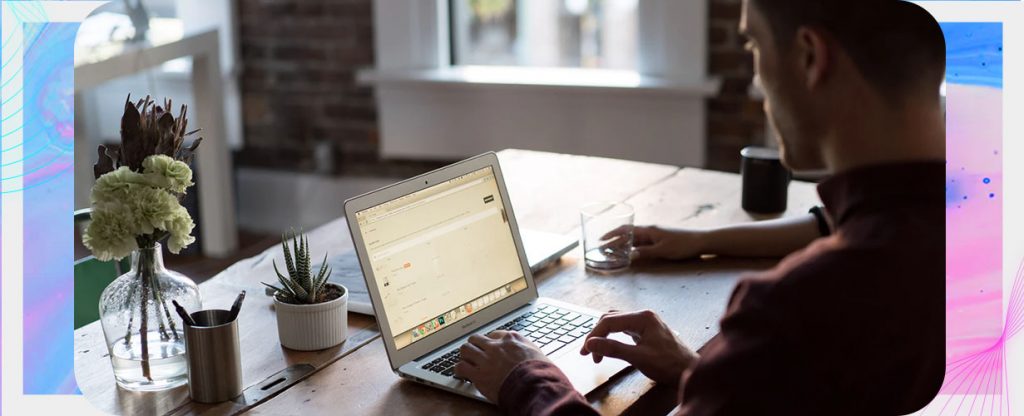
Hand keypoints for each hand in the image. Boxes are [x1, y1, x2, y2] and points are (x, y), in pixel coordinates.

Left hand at [455, 330, 550, 402]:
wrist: (535, 385)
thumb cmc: (540, 372)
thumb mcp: (538, 353)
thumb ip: (527, 349)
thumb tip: (528, 352)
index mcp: (511, 339)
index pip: (495, 334)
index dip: (491, 341)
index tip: (490, 347)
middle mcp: (496, 346)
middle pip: (476, 339)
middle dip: (474, 345)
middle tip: (475, 353)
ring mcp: (486, 359)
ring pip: (466, 349)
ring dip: (465, 355)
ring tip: (466, 361)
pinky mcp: (479, 374)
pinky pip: (461, 367)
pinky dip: (459, 370)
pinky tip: (461, 373)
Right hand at [580, 310, 697, 384]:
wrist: (689, 371)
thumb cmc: (670, 364)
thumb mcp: (638, 358)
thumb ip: (613, 349)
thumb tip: (591, 343)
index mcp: (642, 317)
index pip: (609, 321)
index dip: (594, 336)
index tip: (586, 351)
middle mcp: (643, 316)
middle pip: (611, 319)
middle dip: (597, 335)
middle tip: (588, 353)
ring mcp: (645, 323)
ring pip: (616, 323)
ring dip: (604, 336)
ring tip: (596, 352)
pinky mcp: (646, 331)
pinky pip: (624, 329)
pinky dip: (613, 337)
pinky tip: (610, 346)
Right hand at [603, 225, 706, 260]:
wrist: (701, 241)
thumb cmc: (683, 245)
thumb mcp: (663, 250)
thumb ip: (645, 252)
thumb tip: (629, 255)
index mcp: (648, 230)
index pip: (625, 230)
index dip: (612, 234)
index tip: (601, 239)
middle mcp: (650, 231)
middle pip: (628, 235)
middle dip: (614, 241)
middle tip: (602, 249)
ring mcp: (655, 235)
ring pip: (634, 239)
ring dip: (622, 244)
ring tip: (612, 252)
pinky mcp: (660, 240)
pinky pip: (642, 243)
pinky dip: (633, 247)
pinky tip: (630, 253)